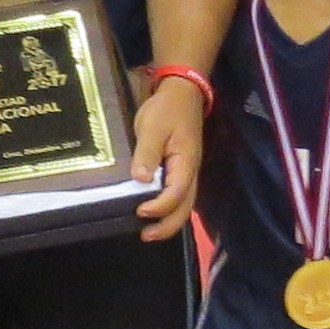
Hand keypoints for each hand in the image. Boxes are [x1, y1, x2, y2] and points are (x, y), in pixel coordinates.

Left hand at [129, 73, 208, 238]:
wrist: (182, 92)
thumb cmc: (167, 109)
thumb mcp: (153, 128)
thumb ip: (147, 154)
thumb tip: (141, 180)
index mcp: (186, 163)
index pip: (176, 193)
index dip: (159, 206)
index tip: (139, 210)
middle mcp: (191, 172)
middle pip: (185, 207)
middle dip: (167, 225)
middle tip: (146, 236)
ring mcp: (188, 171)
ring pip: (184, 204)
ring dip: (168, 220)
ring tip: (148, 232)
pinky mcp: (182, 169)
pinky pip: (179, 196)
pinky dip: (168, 209)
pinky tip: (154, 213)